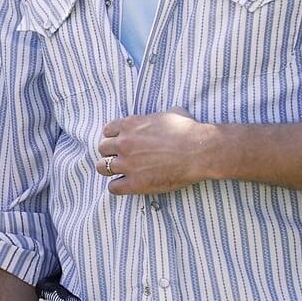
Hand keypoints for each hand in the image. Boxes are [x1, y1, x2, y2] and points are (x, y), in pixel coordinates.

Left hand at [97, 107, 218, 193]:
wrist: (200, 151)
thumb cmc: (189, 130)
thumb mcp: (172, 113)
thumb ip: (159, 116)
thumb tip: (167, 114)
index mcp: (130, 125)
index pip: (107, 131)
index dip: (114, 138)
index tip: (121, 144)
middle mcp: (124, 143)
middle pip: (102, 149)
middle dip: (110, 153)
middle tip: (122, 158)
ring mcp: (128, 164)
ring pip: (101, 168)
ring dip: (110, 170)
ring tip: (121, 172)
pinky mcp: (135, 183)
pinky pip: (113, 187)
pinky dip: (117, 186)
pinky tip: (127, 185)